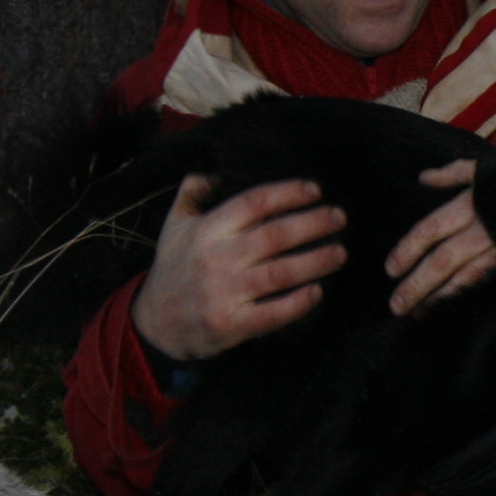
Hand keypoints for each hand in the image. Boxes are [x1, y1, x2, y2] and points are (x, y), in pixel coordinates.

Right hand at [133, 174, 344, 362]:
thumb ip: (193, 191)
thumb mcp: (175, 224)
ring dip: (315, 261)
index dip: (287, 193)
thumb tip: (218, 169)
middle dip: (312, 223)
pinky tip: (317, 292)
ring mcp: (224, 294)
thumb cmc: (174, 268)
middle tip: (339, 217)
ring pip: (279, 273)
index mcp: (206, 230)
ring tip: (340, 252)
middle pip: (274, 236)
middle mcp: (216, 259)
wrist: (155, 323)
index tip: (315, 189)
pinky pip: (271, 314)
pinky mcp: (230, 326)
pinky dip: (297, 303)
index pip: (253, 203)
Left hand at [387, 158, 495, 313]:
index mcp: (472, 202)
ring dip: (437, 297)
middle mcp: (483, 228)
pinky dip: (462, 293)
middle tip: (396, 305)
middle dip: (417, 283)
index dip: (409, 249)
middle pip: (443, 259)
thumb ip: (454, 173)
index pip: (432, 228)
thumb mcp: (488, 169)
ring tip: (416, 312)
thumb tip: (424, 177)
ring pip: (462, 277)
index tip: (391, 269)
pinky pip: (482, 280)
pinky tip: (446, 303)